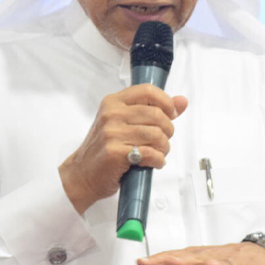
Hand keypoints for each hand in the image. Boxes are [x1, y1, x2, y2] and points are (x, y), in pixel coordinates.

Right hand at [59, 84, 187, 214]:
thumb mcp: (125, 123)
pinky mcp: (115, 152)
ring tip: (158, 153)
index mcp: (113, 102)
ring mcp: (112, 132)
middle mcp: (111, 114)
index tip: (171, 115)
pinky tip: (153, 163)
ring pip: (156, 135)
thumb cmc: (105, 148)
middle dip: (168, 131)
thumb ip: (153, 110)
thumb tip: (182, 101)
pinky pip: (150, 153)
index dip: (166, 102)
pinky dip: (158, 160)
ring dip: (164, 148)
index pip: (148, 91)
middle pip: (157, 115)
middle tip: (163, 141)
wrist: (82, 174)